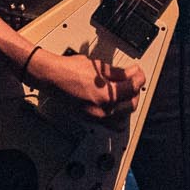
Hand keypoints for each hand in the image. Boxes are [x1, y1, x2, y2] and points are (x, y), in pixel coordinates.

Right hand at [25, 47, 144, 118]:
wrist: (50, 77)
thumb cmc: (68, 70)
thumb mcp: (99, 67)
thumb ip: (118, 73)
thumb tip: (131, 74)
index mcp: (107, 96)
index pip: (133, 88)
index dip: (139, 77)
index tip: (138, 73)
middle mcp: (102, 110)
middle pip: (131, 105)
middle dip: (135, 92)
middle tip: (132, 81)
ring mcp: (95, 116)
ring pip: (122, 118)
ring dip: (126, 106)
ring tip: (124, 93)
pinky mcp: (88, 118)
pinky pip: (109, 122)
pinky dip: (115, 114)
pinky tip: (113, 103)